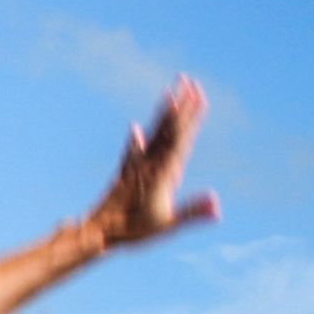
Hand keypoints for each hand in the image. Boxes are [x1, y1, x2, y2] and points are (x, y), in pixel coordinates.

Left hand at [85, 76, 218, 253]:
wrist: (96, 232)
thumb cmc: (132, 231)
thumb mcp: (167, 224)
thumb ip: (192, 212)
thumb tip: (217, 204)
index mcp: (163, 172)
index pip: (181, 137)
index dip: (190, 116)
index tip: (198, 95)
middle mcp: (149, 164)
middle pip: (169, 128)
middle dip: (181, 105)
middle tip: (188, 81)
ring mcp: (135, 168)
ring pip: (153, 135)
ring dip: (162, 115)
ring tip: (168, 94)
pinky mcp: (124, 176)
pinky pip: (133, 152)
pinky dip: (136, 139)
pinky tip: (135, 128)